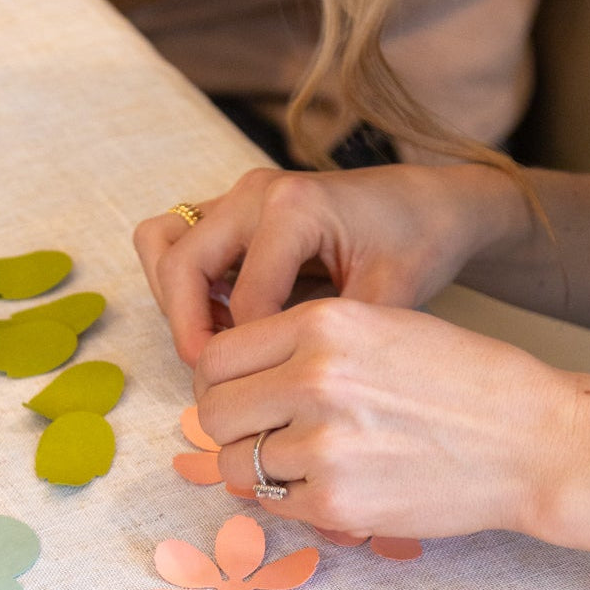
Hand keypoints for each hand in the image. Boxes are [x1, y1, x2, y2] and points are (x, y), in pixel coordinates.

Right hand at [134, 163, 506, 365]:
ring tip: (216, 341)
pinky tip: (222, 318)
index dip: (249, 353)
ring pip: (161, 244)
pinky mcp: (229, 209)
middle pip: (179, 263)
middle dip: (188, 328)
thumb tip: (295, 396)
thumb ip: (338, 340)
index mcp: (294, 207)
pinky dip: (183, 284)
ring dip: (174, 298)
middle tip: (214, 377)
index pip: (243, 297)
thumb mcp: (392, 296)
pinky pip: (175, 241)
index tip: (266, 389)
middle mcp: (254, 192)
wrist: (427, 203)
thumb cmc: (416, 242)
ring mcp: (236, 196)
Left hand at [193, 297, 575, 540]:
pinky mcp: (338, 502)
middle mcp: (314, 378)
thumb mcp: (379, 324)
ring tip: (302, 460)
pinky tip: (330, 483)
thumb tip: (230, 376)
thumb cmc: (460, 377)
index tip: (240, 394)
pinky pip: (272, 504)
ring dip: (257, 467)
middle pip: (213, 412)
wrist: (534, 440)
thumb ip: (301, 342)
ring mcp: (324, 445)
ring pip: (235, 464)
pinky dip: (290, 499)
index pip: (216, 357)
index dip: (220, 381)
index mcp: (322, 323)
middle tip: (263, 432)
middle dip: (232, 426)